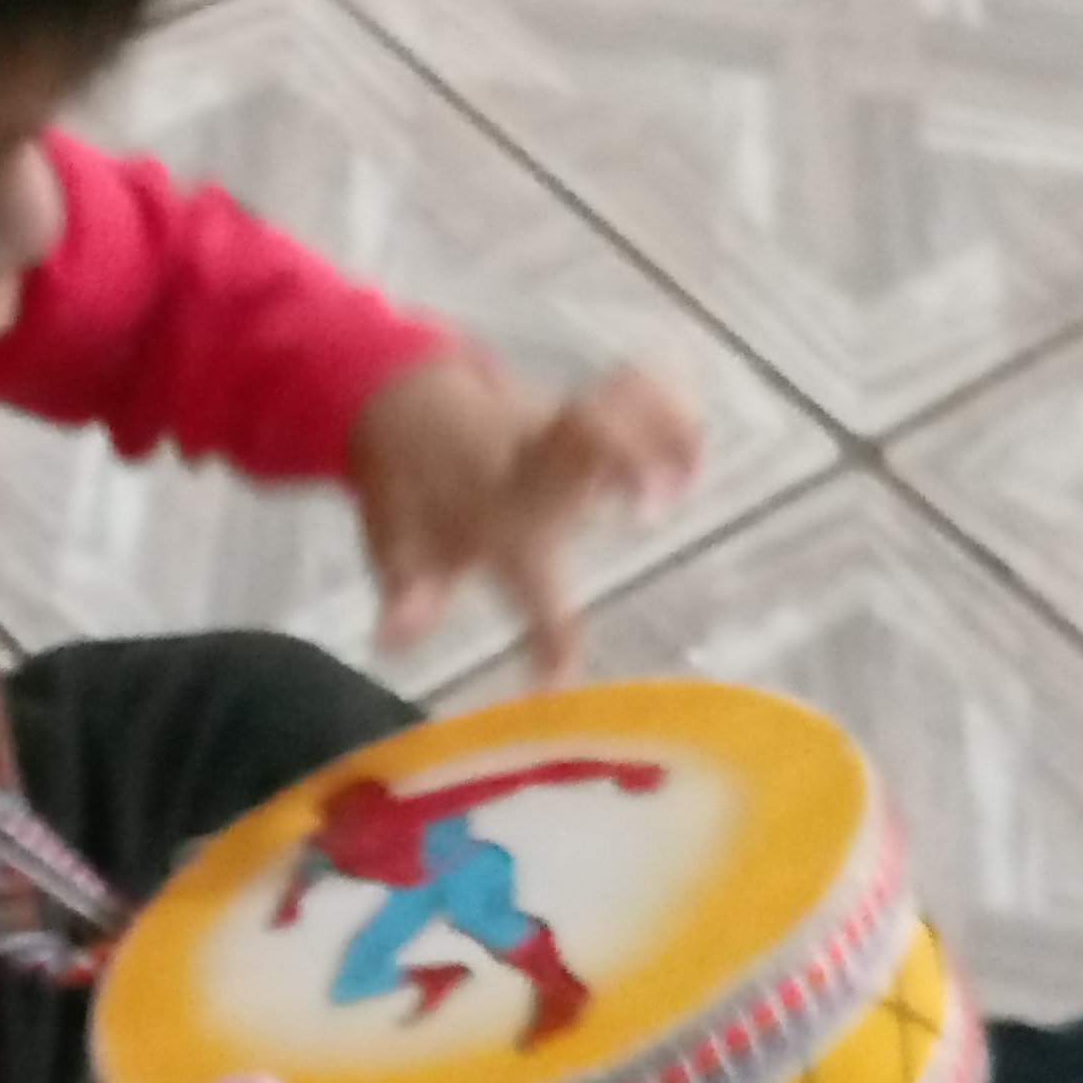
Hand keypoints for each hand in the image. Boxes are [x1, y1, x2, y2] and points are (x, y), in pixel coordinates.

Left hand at [349, 350, 701, 679]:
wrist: (401, 406)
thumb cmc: (411, 496)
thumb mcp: (396, 548)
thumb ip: (408, 594)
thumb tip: (390, 642)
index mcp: (491, 520)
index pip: (527, 586)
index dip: (549, 645)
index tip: (562, 686)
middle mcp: (532, 471)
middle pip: (582, 444)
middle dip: (624, 460)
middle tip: (651, 506)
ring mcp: (559, 435)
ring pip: (619, 409)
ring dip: (664, 430)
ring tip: (687, 473)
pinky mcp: (579, 411)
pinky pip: (635, 396)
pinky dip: (671, 409)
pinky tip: (692, 449)